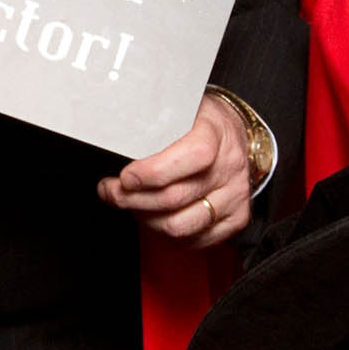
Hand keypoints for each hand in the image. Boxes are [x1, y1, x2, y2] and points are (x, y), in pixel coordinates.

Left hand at [100, 92, 256, 247]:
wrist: (237, 135)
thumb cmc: (200, 123)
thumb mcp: (179, 108)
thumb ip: (152, 123)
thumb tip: (113, 138)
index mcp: (214, 133)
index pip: (191, 156)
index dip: (152, 172)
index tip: (125, 177)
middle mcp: (229, 167)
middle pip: (175, 198)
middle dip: (132, 199)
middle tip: (111, 192)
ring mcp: (235, 196)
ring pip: (180, 226)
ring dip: (144, 219)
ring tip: (130, 205)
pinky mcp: (237, 219)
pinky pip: (194, 240)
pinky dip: (165, 234)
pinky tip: (153, 217)